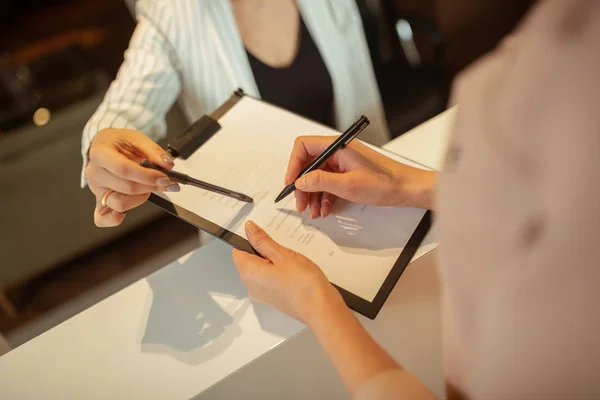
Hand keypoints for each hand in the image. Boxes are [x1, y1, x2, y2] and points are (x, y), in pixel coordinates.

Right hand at [84, 128, 178, 226]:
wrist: (105, 146)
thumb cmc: (119, 143)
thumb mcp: (137, 138)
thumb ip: (154, 151)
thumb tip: (168, 165)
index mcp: (100, 153)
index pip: (123, 169)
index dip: (147, 176)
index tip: (165, 178)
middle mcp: (95, 173)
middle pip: (126, 188)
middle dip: (151, 187)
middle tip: (167, 183)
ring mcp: (96, 189)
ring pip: (119, 203)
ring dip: (140, 199)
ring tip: (149, 188)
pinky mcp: (98, 201)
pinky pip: (101, 218)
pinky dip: (113, 220)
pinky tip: (125, 214)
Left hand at [232, 221, 341, 323]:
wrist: (320, 309)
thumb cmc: (302, 282)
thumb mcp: (282, 254)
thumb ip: (262, 240)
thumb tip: (248, 228)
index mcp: (248, 273)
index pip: (238, 251)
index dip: (249, 240)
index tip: (265, 236)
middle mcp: (250, 286)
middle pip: (249, 260)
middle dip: (264, 250)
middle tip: (283, 249)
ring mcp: (261, 294)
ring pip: (261, 269)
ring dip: (274, 261)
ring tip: (291, 260)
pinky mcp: (273, 298)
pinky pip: (269, 279)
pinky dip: (279, 271)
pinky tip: (294, 270)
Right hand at [285, 136, 435, 217]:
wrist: (407, 189)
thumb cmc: (385, 182)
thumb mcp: (348, 185)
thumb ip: (321, 181)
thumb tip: (300, 181)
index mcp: (338, 146)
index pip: (304, 146)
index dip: (293, 164)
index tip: (291, 182)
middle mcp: (338, 152)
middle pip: (309, 164)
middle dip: (303, 186)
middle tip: (301, 204)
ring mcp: (343, 163)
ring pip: (318, 177)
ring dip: (313, 195)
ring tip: (313, 212)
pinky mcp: (348, 174)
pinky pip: (329, 183)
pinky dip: (324, 197)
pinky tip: (325, 209)